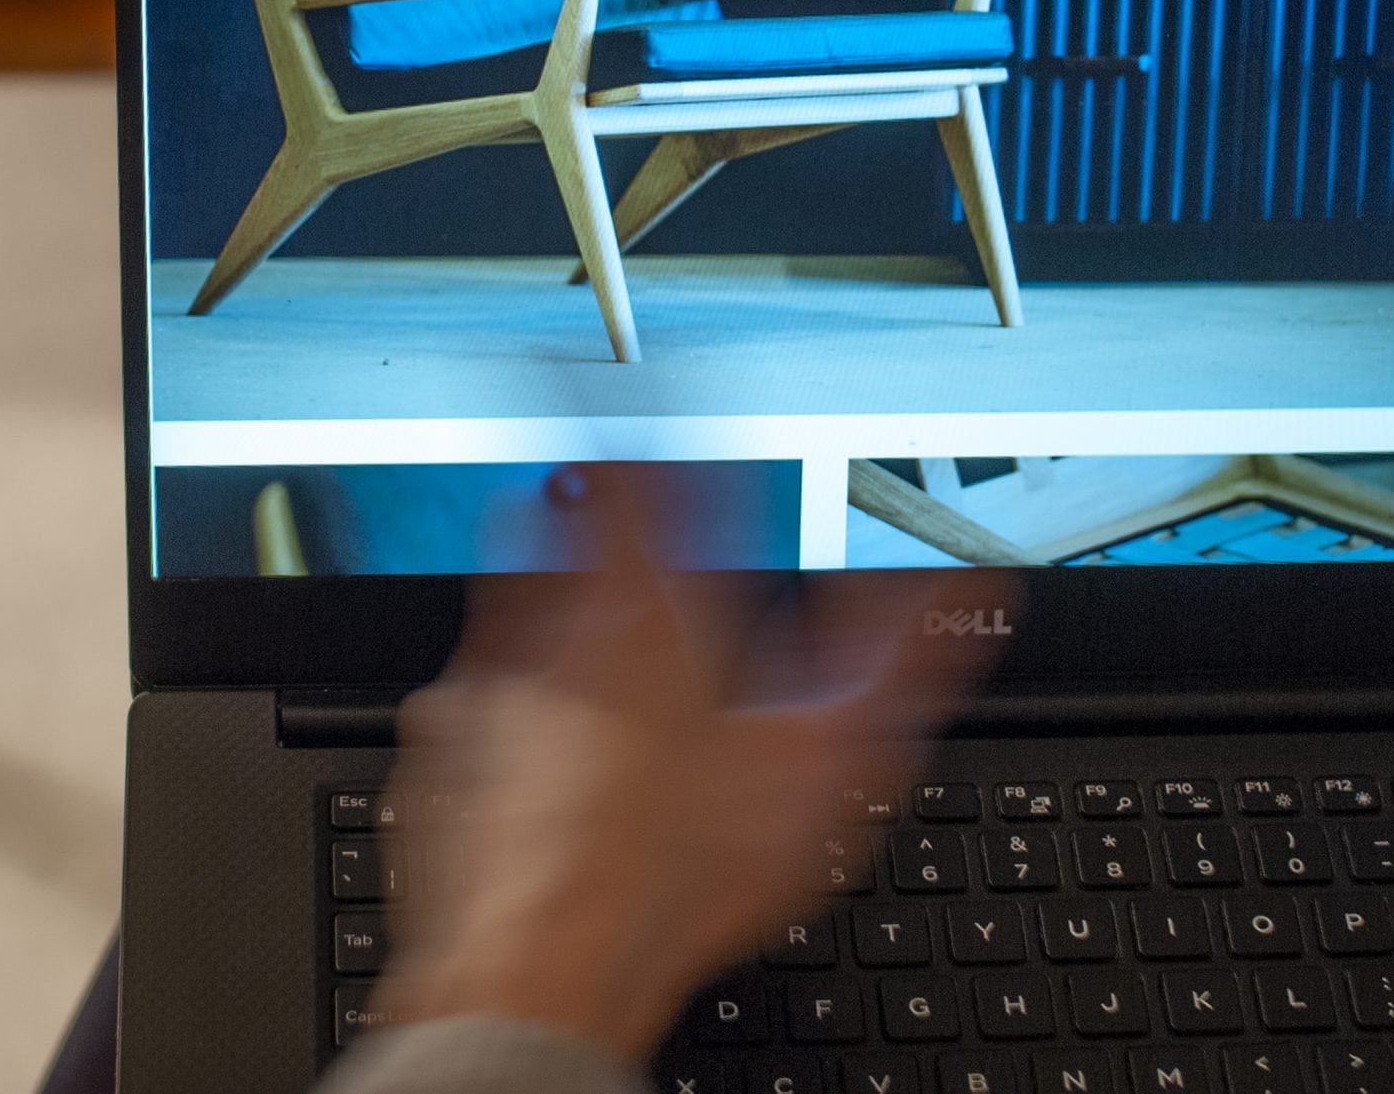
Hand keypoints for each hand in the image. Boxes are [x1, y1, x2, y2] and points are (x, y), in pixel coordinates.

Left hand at [374, 465, 1010, 1063]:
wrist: (541, 978)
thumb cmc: (677, 874)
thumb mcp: (826, 766)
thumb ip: (900, 665)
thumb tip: (962, 599)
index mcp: (637, 604)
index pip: (627, 467)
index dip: (634, 431)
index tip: (638, 415)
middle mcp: (541, 627)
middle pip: (550, 521)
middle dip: (583, 511)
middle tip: (614, 523)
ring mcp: (474, 689)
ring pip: (504, 607)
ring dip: (545, 611)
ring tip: (597, 662)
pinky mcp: (432, 755)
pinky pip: (466, 702)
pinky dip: (506, 711)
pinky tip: (549, 763)